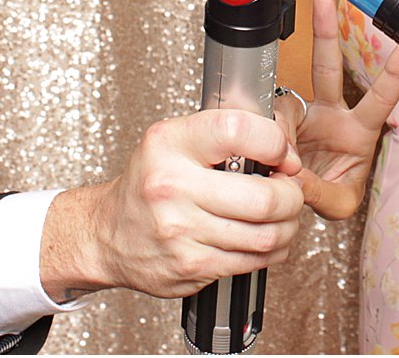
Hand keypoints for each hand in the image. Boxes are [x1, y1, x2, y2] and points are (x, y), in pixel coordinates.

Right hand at [40, 108, 304, 300]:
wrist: (107, 233)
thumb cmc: (150, 182)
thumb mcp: (176, 139)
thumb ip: (227, 134)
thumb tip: (284, 150)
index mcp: (170, 144)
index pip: (237, 130)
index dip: (274, 142)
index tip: (282, 154)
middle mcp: (171, 187)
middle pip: (264, 198)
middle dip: (291, 195)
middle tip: (290, 190)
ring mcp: (180, 232)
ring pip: (266, 236)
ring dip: (287, 226)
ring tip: (283, 215)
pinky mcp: (190, 267)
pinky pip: (251, 261)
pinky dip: (270, 251)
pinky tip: (264, 237)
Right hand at [279, 0, 398, 219]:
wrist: (295, 201)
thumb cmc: (330, 194)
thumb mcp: (337, 203)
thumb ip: (318, 189)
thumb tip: (290, 168)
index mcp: (358, 131)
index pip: (379, 98)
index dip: (392, 74)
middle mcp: (331, 115)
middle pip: (327, 66)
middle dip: (325, 30)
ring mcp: (302, 116)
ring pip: (285, 102)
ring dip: (280, 130)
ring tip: (283, 162)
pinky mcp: (275, 123)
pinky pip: (265, 124)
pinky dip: (263, 142)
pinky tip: (265, 161)